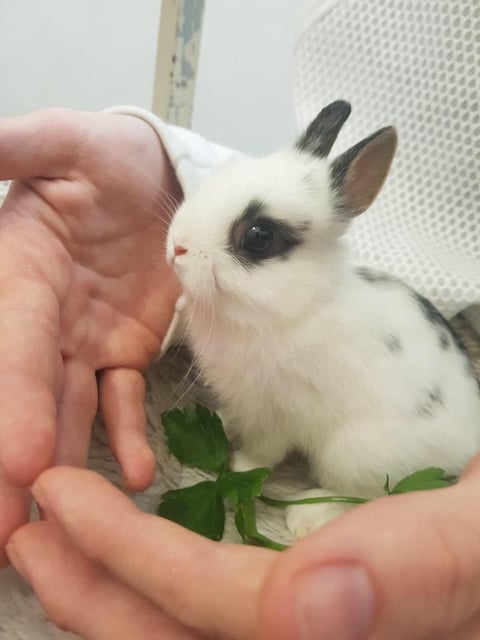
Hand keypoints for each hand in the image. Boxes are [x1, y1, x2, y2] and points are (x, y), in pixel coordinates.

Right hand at [0, 108, 181, 563]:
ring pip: (68, 413)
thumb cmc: (111, 159)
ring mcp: (84, 344)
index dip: (9, 404)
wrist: (162, 181)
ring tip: (70, 525)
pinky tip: (132, 476)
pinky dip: (126, 438)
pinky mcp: (126, 354)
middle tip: (9, 536)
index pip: (10, 348)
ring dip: (63, 467)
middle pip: (26, 398)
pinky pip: (123, 402)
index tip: (14, 464)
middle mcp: (43, 321)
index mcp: (19, 276)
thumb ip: (18, 146)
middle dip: (16, 462)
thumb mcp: (67, 142)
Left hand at [7, 459, 479, 639]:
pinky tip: (130, 550)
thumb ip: (424, 568)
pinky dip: (158, 587)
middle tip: (28, 524)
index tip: (65, 496)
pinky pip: (220, 616)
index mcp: (365, 634)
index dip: (139, 562)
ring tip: (52, 535)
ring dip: (108, 592)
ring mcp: (316, 630)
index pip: (231, 615)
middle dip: (91, 593)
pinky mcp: (317, 616)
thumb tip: (309, 608)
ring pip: (191, 638)